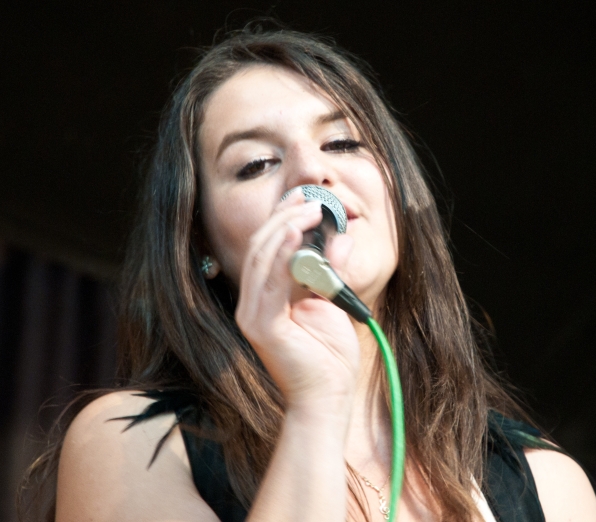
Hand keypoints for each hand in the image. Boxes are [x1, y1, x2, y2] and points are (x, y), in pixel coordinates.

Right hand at [234, 191, 360, 416]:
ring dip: (286, 227)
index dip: (285, 217)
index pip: (269, 246)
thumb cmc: (330, 356)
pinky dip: (282, 254)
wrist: (328, 399)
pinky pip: (269, 282)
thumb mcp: (333, 301)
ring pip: (262, 257)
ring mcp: (253, 314)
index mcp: (266, 296)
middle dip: (286, 215)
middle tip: (311, 197)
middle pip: (262, 246)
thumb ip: (334, 270)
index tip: (308, 197)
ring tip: (309, 208)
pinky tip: (296, 233)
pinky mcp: (261, 326)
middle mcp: (252, 302)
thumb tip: (343, 237)